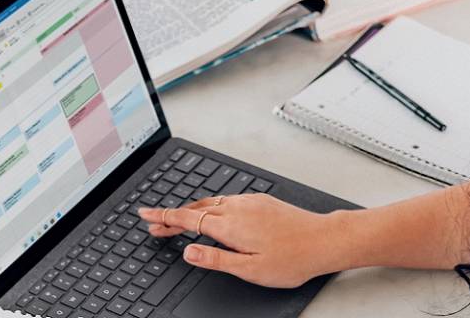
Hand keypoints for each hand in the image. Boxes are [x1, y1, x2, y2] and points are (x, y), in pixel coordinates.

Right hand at [137, 193, 345, 287]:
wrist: (323, 239)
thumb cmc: (292, 258)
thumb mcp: (250, 269)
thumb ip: (216, 259)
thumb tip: (188, 251)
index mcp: (230, 226)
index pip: (187, 219)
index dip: (163, 217)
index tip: (145, 215)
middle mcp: (237, 208)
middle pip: (194, 208)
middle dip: (172, 215)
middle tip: (155, 224)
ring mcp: (249, 201)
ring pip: (210, 202)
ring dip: (190, 210)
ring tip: (177, 220)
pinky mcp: (260, 200)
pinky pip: (226, 199)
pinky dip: (209, 206)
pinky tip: (211, 214)